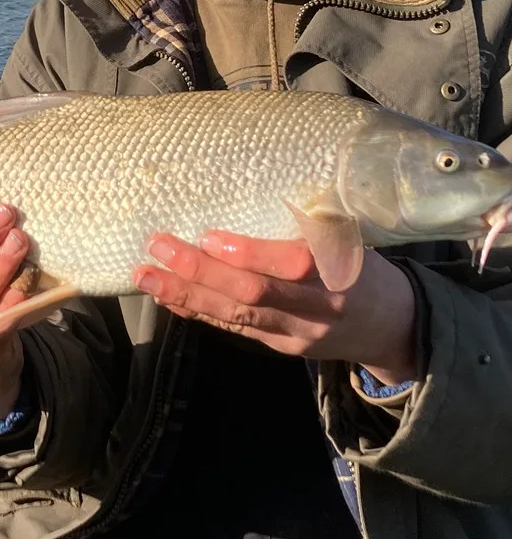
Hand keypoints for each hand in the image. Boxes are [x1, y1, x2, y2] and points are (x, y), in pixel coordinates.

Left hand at [134, 231, 417, 387]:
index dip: (249, 254)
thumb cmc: (361, 264)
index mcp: (340, 270)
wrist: (392, 324)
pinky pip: (233, 329)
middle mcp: (318, 306)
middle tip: (159, 246)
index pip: (292, 264)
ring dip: (185, 295)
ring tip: (146, 275)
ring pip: (236, 316)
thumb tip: (244, 192)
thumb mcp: (349, 238)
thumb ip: (307, 226)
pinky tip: (166, 298)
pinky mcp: (281, 346)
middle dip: (200, 272)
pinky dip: (197, 311)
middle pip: (253, 294)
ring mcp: (298, 333)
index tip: (209, 236)